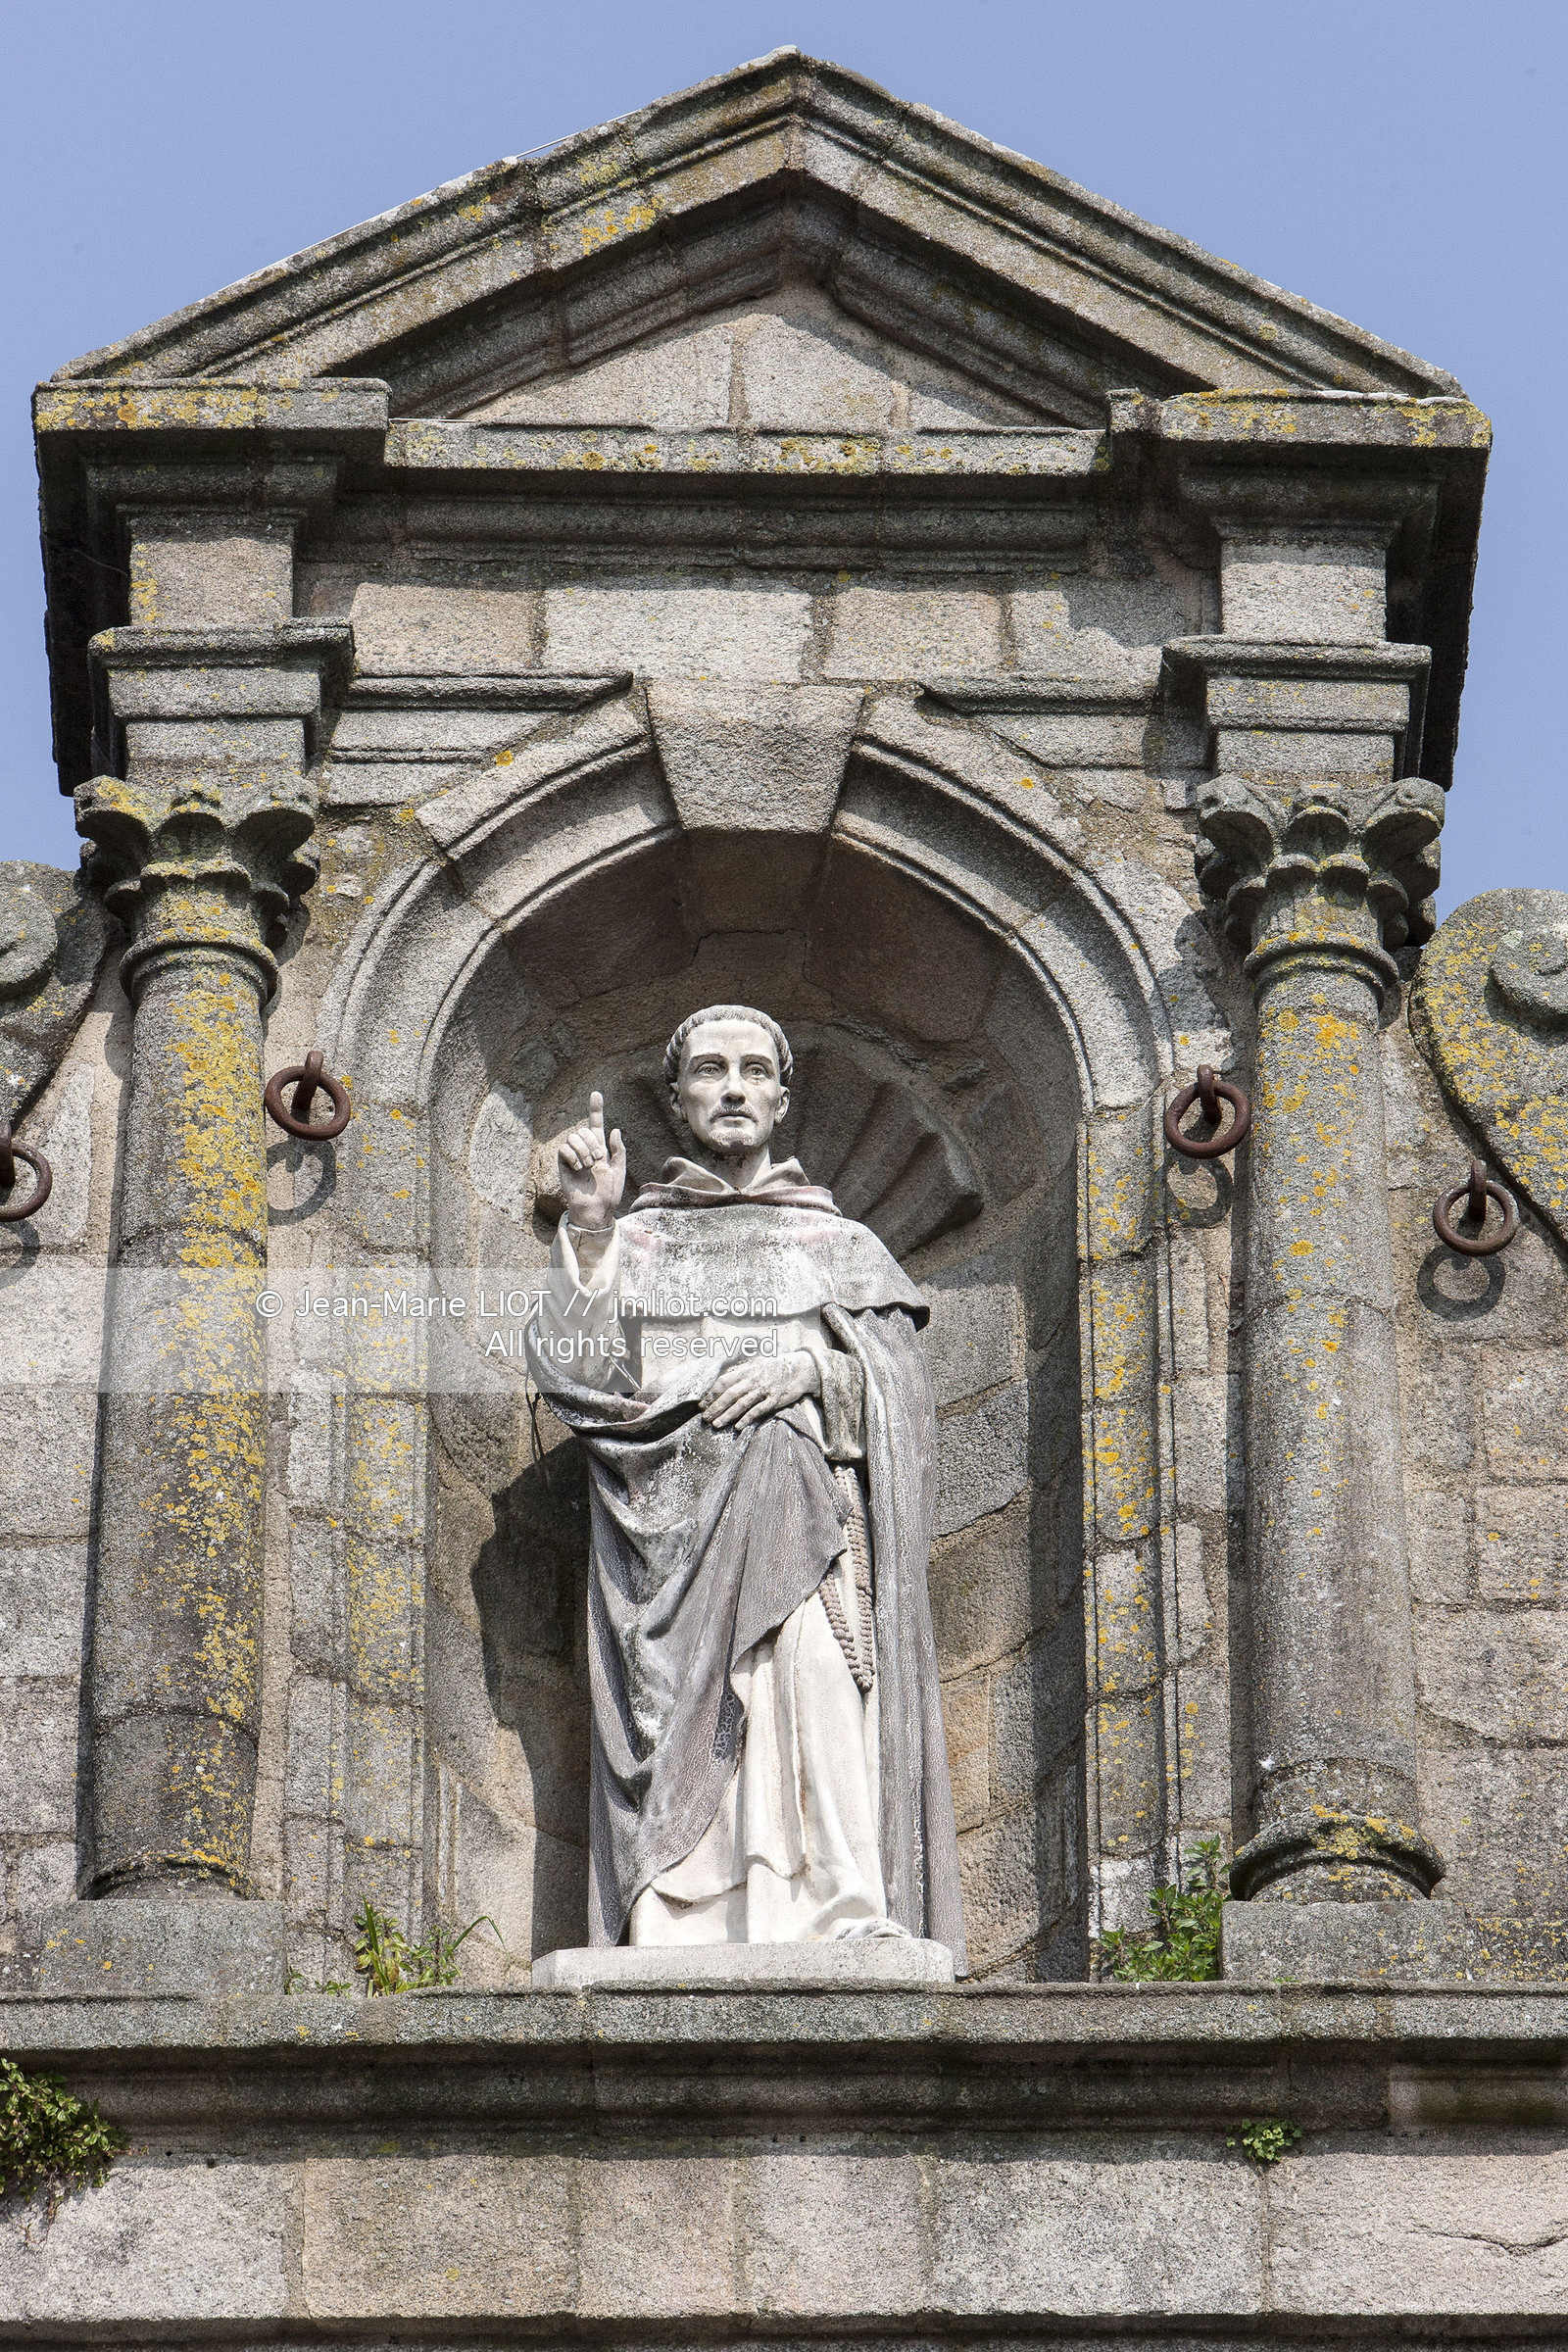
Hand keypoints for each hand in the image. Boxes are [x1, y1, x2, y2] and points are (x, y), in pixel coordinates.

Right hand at [557, 1092, 625, 1229]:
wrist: (597, 1210)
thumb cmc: (609, 1194)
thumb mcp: (620, 1171)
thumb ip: (619, 1151)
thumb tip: (615, 1129)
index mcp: (600, 1149)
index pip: (596, 1124)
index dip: (595, 1109)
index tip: (596, 1093)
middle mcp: (585, 1150)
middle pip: (584, 1130)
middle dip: (593, 1142)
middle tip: (598, 1159)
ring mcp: (573, 1157)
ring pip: (573, 1137)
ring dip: (584, 1150)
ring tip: (589, 1165)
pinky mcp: (563, 1165)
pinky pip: (563, 1149)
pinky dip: (573, 1156)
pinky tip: (578, 1168)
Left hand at [702, 1348, 820, 1430]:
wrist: (800, 1368)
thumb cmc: (775, 1367)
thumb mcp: (756, 1364)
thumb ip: (740, 1371)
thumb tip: (723, 1379)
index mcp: (747, 1370)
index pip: (724, 1382)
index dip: (711, 1394)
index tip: (702, 1404)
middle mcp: (754, 1379)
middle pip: (730, 1394)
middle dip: (715, 1407)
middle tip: (704, 1418)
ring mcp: (765, 1389)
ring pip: (742, 1404)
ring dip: (727, 1415)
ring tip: (716, 1424)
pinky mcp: (775, 1399)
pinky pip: (759, 1410)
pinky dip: (747, 1418)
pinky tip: (737, 1426)